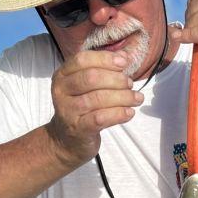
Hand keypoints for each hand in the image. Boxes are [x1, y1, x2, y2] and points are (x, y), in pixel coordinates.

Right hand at [47, 50, 143, 170]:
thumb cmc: (81, 109)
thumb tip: (124, 57)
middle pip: (91, 78)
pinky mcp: (78, 129)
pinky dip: (118, 114)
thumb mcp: (85, 87)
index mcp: (62, 76)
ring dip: (123, 97)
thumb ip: (102, 71)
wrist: (67, 141)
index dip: (105, 59)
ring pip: (98, 98)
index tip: (124, 63)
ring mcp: (68, 111)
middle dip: (116, 79)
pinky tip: (129, 113)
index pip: (82, 60)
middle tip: (130, 84)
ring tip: (136, 98)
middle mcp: (61, 91)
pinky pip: (101, 118)